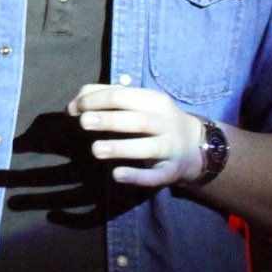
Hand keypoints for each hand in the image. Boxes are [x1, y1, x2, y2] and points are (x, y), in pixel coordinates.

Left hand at [70, 83, 203, 189]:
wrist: (196, 145)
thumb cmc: (155, 119)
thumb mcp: (138, 103)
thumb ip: (107, 97)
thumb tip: (74, 103)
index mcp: (154, 100)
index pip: (123, 95)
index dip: (96, 100)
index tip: (74, 108)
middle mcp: (165, 123)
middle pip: (138, 120)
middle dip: (110, 120)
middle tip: (83, 122)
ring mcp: (170, 148)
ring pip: (148, 147)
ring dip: (121, 148)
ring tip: (95, 149)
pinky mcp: (171, 171)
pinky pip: (155, 175)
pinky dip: (137, 176)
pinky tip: (117, 175)